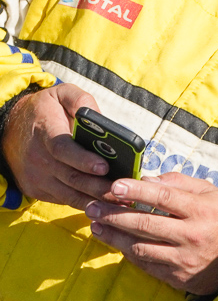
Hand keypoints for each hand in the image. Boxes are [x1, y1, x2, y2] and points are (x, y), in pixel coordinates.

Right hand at [0, 84, 113, 207]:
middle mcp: (38, 157)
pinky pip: (65, 200)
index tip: (104, 166)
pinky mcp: (37, 190)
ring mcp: (37, 176)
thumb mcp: (60, 94)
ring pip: (70, 194)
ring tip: (121, 203)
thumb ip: (80, 100)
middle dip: (99, 187)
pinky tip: (106, 206)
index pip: (63, 149)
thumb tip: (99, 116)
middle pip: (71, 177)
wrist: (9, 129)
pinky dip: (85, 204)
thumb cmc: (44, 111)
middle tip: (124, 190)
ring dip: (96, 201)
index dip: (83, 160)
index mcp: (46, 131)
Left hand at [85, 174, 217, 294]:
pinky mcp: (178, 277)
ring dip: (114, 236)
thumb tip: (146, 180)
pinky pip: (146, 265)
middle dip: (114, 214)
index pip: (163, 197)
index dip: (136, 191)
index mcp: (202, 210)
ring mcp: (184, 259)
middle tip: (91, 207)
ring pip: (140, 247)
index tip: (114, 186)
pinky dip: (128, 253)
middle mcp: (193, 235)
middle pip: (145, 223)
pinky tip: (116, 243)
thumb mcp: (212, 194)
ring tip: (96, 226)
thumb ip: (180, 183)